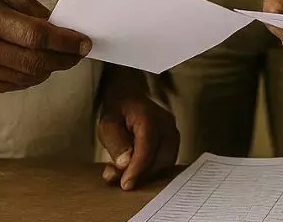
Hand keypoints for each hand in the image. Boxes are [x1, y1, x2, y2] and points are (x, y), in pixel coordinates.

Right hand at [0, 0, 90, 92]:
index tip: (84, 42)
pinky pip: (20, 83)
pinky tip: (41, 64)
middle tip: (80, 52)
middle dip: (65, 58)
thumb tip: (63, 27)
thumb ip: (34, 11)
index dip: (64, 41)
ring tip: (63, 57)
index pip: (34, 35)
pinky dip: (37, 75)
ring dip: (53, 67)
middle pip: (35, 60)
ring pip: (30, 75)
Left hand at [98, 69, 178, 190]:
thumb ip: (115, 144)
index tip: (126, 184)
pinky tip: (139, 168)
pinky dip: (153, 168)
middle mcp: (166, 123)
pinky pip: (167, 159)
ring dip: (147, 173)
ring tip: (129, 174)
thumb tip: (125, 163)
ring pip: (166, 161)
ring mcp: (173, 131)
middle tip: (123, 181)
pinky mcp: (174, 139)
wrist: (130, 98)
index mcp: (148, 117)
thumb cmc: (118, 111)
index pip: (147, 148)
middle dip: (141, 173)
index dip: (137, 169)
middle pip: (159, 158)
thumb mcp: (108, 125)